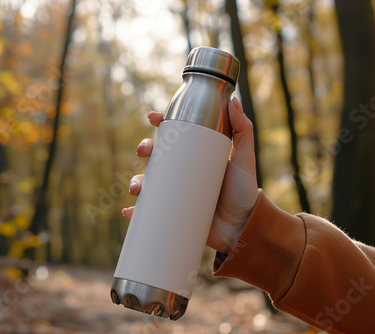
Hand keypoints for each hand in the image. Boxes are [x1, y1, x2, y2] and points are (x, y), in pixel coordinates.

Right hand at [122, 97, 258, 253]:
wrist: (242, 227)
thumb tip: (234, 101)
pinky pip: (148, 212)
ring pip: (147, 182)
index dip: (161, 124)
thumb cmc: (243, 192)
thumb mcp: (245, 159)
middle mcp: (182, 173)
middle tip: (143, 152)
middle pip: (156, 156)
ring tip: (137, 189)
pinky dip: (134, 212)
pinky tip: (129, 211)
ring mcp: (175, 193)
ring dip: (135, 182)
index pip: (174, 135)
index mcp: (195, 156)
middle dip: (145, 149)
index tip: (152, 117)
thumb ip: (243, 130)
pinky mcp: (172, 213)